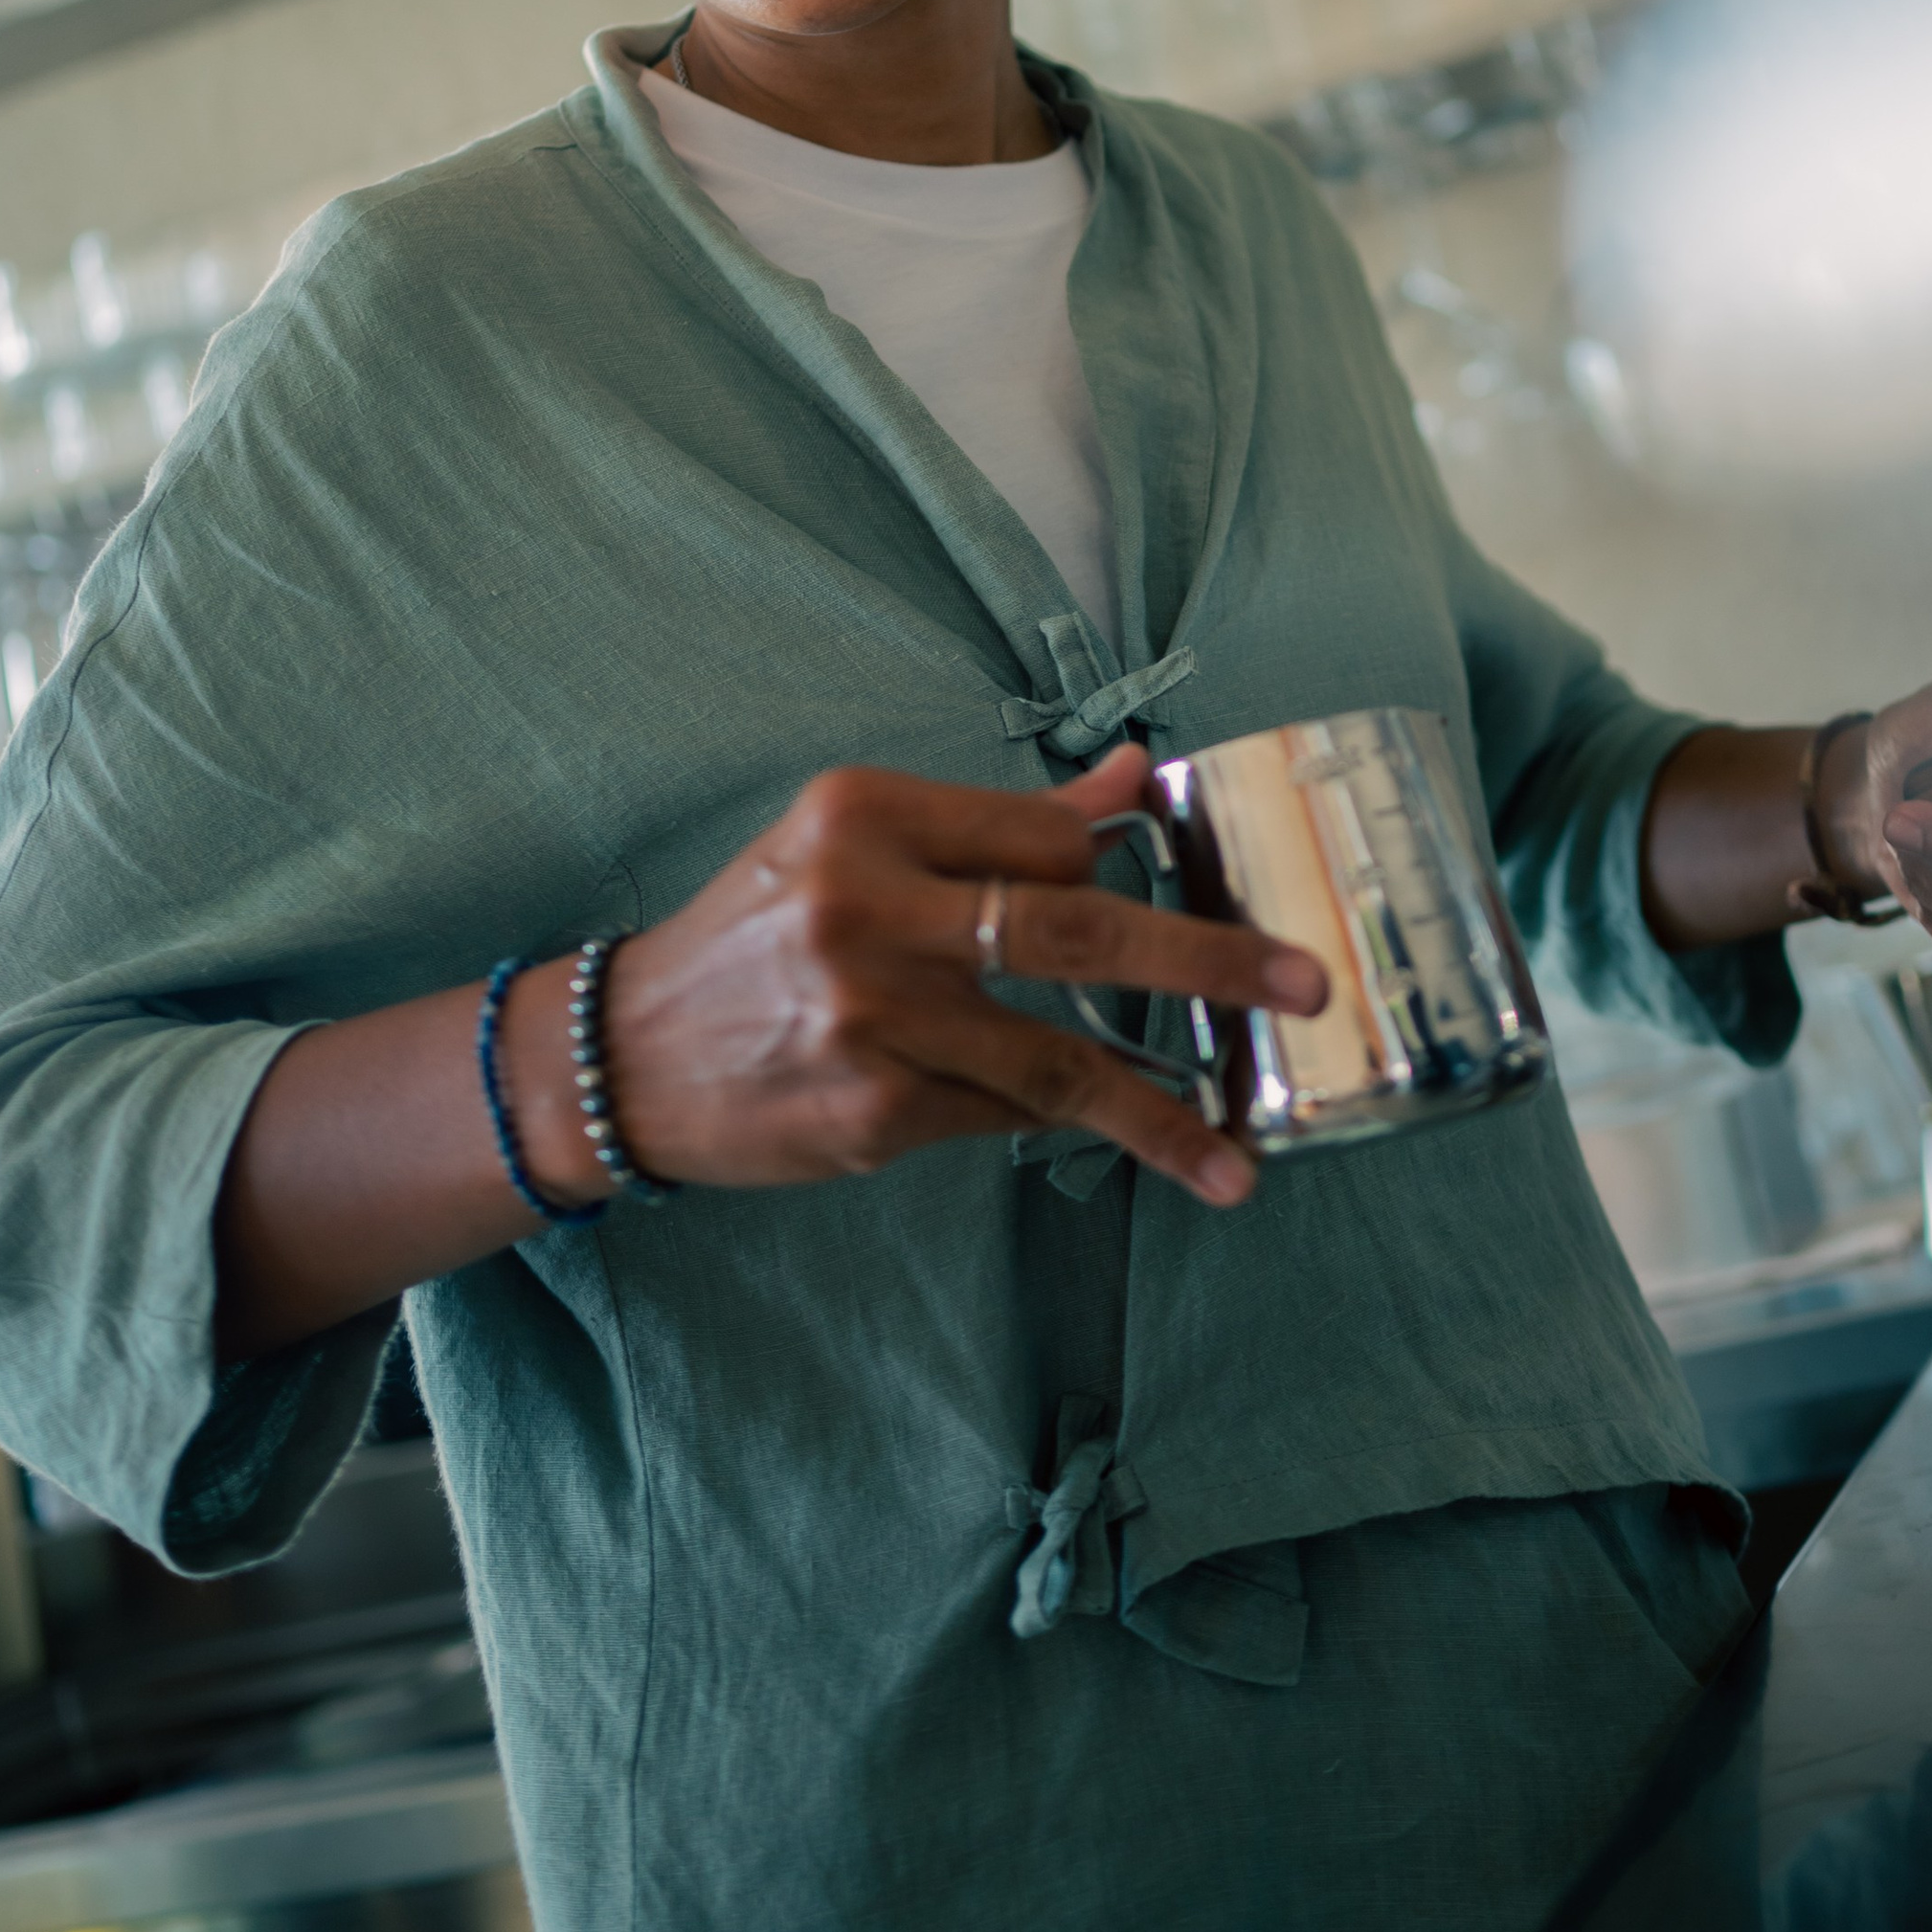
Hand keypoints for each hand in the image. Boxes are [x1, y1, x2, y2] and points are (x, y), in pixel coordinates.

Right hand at [507, 746, 1325, 1211]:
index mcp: (867, 813)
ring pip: (1055, 1059)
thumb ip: (1001, 821)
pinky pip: (1002, 1118)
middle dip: (1207, 957)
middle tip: (1305, 983)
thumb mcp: (860, 845)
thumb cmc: (761, 933)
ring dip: (1162, 1114)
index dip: (1128, 871)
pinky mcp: (870, 1112)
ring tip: (1237, 1158)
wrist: (626, 1056)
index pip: (1049, 836)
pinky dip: (1060, 1124)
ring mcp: (870, 1017)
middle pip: (1074, 926)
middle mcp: (867, 906)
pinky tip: (1112, 1140)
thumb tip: (1136, 773)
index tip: (1215, 892)